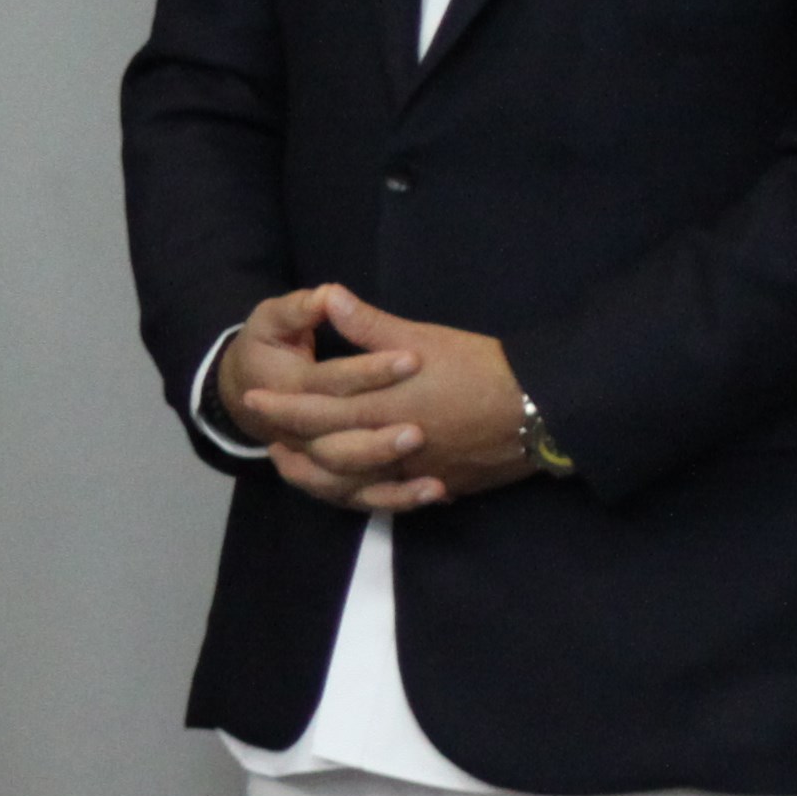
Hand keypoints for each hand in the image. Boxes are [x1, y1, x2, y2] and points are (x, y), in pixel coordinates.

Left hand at [227, 282, 532, 511]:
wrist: (543, 409)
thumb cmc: (482, 366)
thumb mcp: (423, 338)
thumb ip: (371, 326)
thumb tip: (330, 297)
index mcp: (385, 404)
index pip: (319, 410)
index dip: (283, 407)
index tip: (253, 399)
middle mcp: (394, 445)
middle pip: (329, 450)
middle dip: (293, 441)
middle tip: (264, 436)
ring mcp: (417, 472)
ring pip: (354, 483)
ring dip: (319, 477)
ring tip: (295, 465)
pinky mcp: (439, 485)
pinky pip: (391, 497)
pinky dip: (364, 493)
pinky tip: (350, 487)